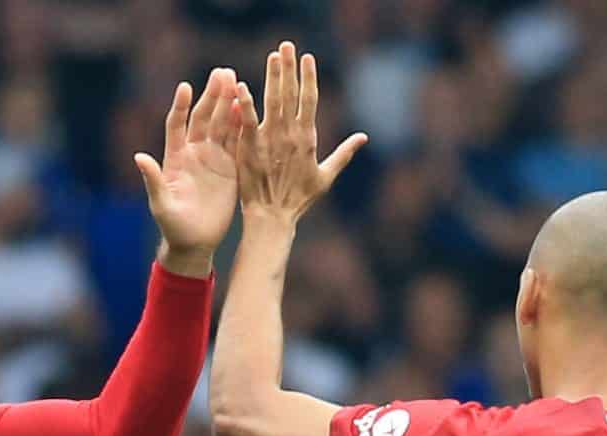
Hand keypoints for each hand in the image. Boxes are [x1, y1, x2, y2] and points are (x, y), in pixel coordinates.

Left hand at [137, 68, 240, 274]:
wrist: (194, 243)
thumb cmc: (173, 226)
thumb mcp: (161, 204)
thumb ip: (153, 179)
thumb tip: (139, 157)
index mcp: (176, 158)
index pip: (177, 124)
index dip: (181, 106)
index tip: (186, 87)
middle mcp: (194, 153)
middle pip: (204, 118)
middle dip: (212, 95)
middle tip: (224, 73)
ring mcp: (213, 159)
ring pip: (222, 125)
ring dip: (229, 104)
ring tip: (237, 81)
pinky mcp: (230, 169)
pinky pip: (237, 143)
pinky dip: (243, 126)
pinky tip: (250, 108)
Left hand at [232, 42, 367, 225]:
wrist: (273, 219)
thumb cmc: (299, 200)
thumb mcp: (326, 176)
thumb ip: (343, 153)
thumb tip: (364, 137)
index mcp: (308, 138)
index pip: (310, 100)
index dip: (308, 77)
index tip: (307, 57)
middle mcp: (290, 135)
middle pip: (290, 94)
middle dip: (289, 68)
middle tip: (286, 45)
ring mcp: (270, 141)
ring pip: (272, 102)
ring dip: (272, 77)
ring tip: (272, 55)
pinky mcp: (251, 149)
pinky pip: (247, 122)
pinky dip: (245, 104)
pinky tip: (242, 86)